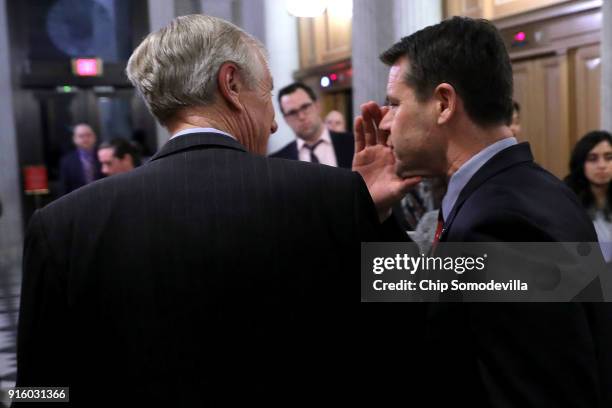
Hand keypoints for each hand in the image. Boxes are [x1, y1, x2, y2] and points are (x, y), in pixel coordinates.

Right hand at [352, 101, 420, 220]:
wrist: (369, 204)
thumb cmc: (387, 198)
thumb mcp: (398, 191)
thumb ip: (408, 184)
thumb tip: (421, 178)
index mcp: (397, 156)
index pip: (397, 136)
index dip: (396, 124)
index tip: (396, 112)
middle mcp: (385, 151)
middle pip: (383, 130)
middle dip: (380, 117)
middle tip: (378, 105)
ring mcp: (372, 152)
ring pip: (370, 132)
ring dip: (368, 119)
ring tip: (366, 106)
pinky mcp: (360, 156)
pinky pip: (359, 141)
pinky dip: (358, 130)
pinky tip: (358, 119)